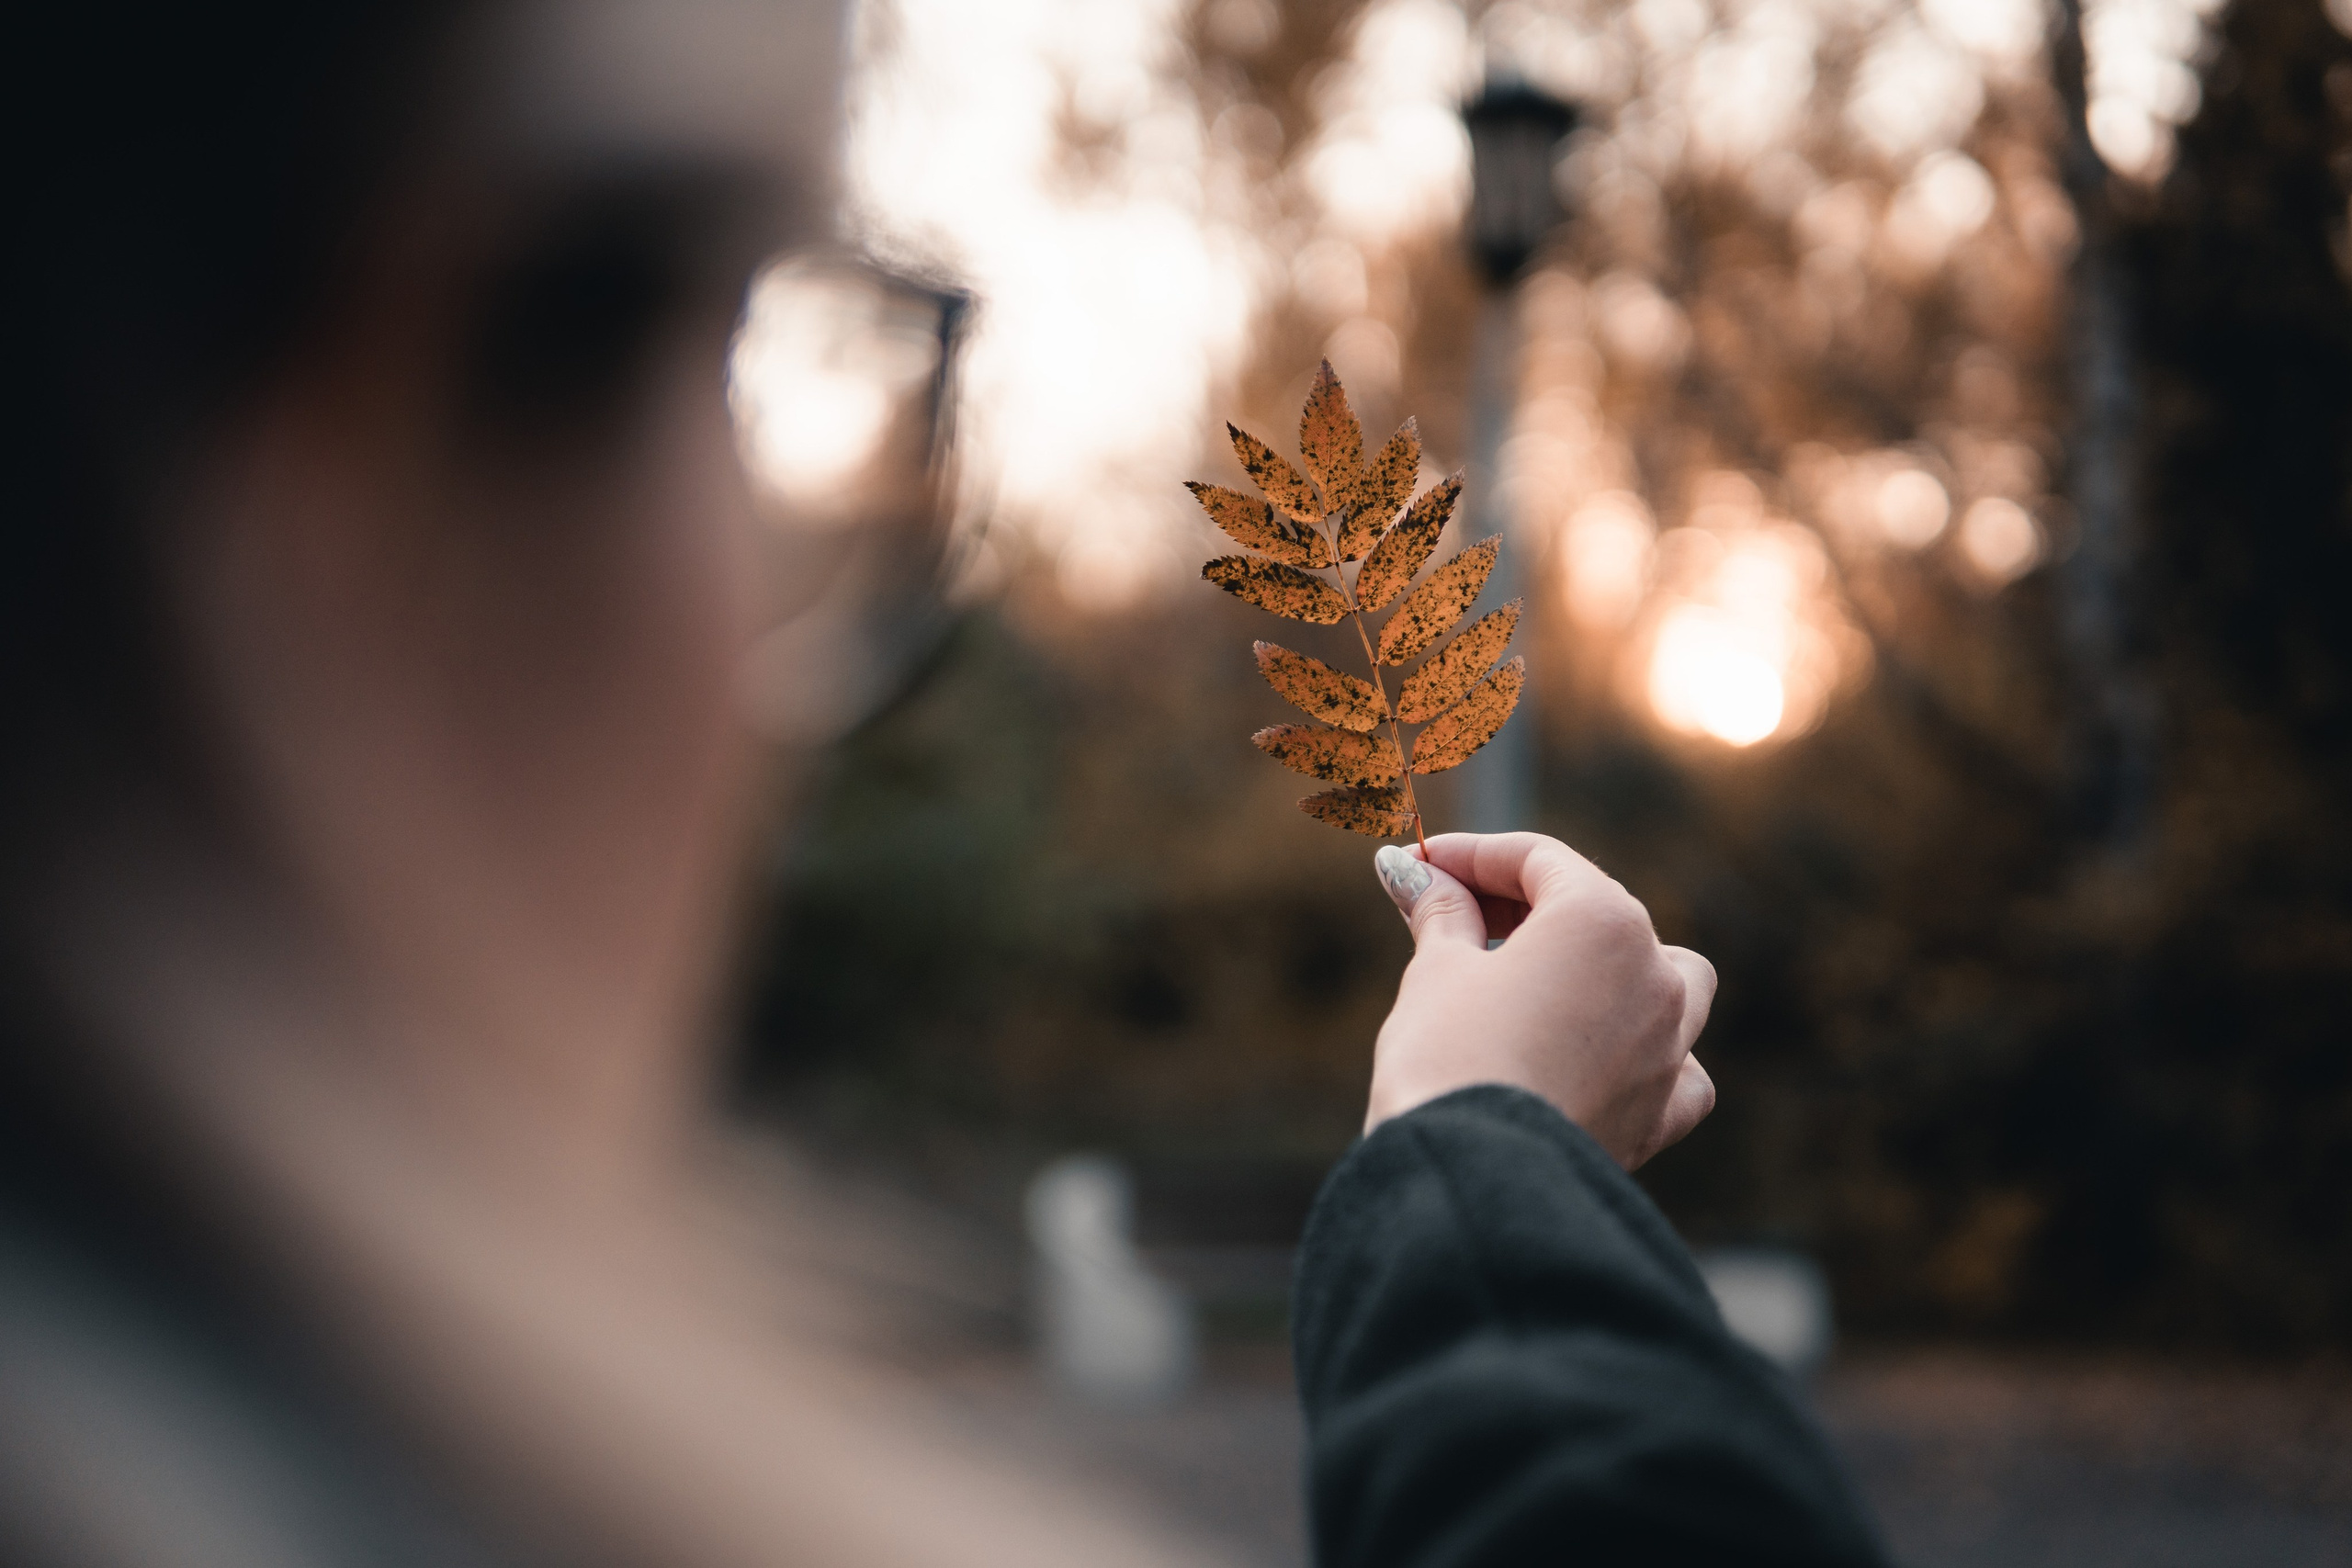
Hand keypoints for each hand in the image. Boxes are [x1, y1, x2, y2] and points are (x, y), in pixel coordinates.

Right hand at [1366, 833, 1716, 1167]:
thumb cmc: (1450, 1061)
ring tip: (1539, 976)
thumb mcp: (1437, 971)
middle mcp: (1656, 976)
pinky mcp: (1661, 1114)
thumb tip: (1415, 874)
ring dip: (1606, 964)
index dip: (1470, 855)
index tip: (1418, 866)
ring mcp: (1670, 1048)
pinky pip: (1677, 1064)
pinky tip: (1601, 1057)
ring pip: (1663, 977)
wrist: (1474, 1183)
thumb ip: (1441, 912)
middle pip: (1593, 911)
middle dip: (1517, 905)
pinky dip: (1645, 1051)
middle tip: (1444, 910)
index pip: (1538, 861)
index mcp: (1604, 922)